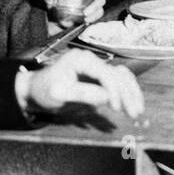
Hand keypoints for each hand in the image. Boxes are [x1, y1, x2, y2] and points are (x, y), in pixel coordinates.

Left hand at [24, 50, 144, 119]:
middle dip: (128, 94)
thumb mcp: (59, 93)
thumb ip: (82, 93)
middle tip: (135, 113)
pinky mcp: (98, 77)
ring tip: (137, 111)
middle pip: (118, 75)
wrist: (36, 90)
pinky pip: (117, 83)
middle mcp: (91, 61)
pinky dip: (126, 93)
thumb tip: (106, 97)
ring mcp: (96, 68)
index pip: (105, 73)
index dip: (114, 90)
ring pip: (122, 78)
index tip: (117, 109)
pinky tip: (132, 105)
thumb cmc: (44, 90)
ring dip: (131, 93)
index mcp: (81, 60)